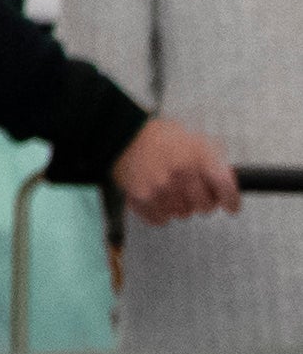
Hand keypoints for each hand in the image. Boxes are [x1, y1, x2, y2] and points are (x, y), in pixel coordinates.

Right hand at [112, 116, 242, 224]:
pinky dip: (160, 212)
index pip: (226, 190)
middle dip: (202, 200)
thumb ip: (215, 161)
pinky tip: (156, 196)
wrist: (123, 134)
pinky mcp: (141, 199)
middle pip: (205, 207)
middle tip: (192, 189)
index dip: (231, 201)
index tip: (230, 206)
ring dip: (179, 205)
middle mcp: (181, 176)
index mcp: (198, 159)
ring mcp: (160, 190)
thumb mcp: (196, 140)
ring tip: (170, 188)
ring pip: (182, 214)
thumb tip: (229, 182)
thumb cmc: (161, 137)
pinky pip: (160, 219)